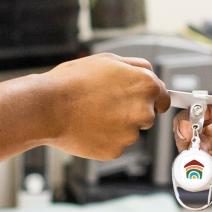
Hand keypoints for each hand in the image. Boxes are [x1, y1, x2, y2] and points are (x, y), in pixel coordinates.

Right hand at [39, 53, 169, 159]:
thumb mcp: (108, 60)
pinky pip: (116, 144)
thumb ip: (136, 67)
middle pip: (148, 116)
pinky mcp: (117, 150)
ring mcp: (131, 133)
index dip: (150, 98)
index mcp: (146, 86)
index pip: (163, 97)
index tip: (139, 100)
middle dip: (132, 111)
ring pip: (131, 131)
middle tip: (106, 104)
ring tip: (93, 114)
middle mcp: (144, 111)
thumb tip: (150, 74)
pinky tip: (89, 127)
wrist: (47, 106)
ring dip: (118, 126)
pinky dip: (106, 139)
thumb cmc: (73, 82)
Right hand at [174, 89, 211, 208]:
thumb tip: (209, 101)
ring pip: (197, 164)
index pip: (186, 121)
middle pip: (185, 143)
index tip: (202, 111)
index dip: (188, 116)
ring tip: (202, 146)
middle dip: (185, 136)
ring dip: (196, 155)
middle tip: (193, 130)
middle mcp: (211, 148)